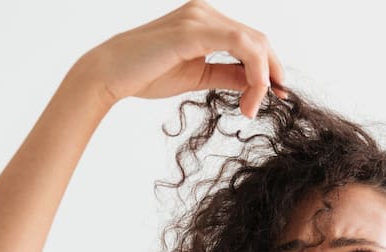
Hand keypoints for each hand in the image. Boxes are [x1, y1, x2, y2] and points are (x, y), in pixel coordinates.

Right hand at [76, 0, 287, 118]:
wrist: (109, 75)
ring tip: (251, 107)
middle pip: (258, 39)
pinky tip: (251, 95)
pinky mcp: (195, 29)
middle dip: (271, 73)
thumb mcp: (198, 75)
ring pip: (254, 42)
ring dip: (263, 77)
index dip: (270, 67)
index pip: (250, 40)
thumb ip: (226, 73)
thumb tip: (254, 82)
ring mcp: (200, 16)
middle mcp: (204, 11)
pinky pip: (241, 45)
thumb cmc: (144, 75)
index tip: (276, 94)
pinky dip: (255, 71)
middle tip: (270, 103)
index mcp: (204, 19)